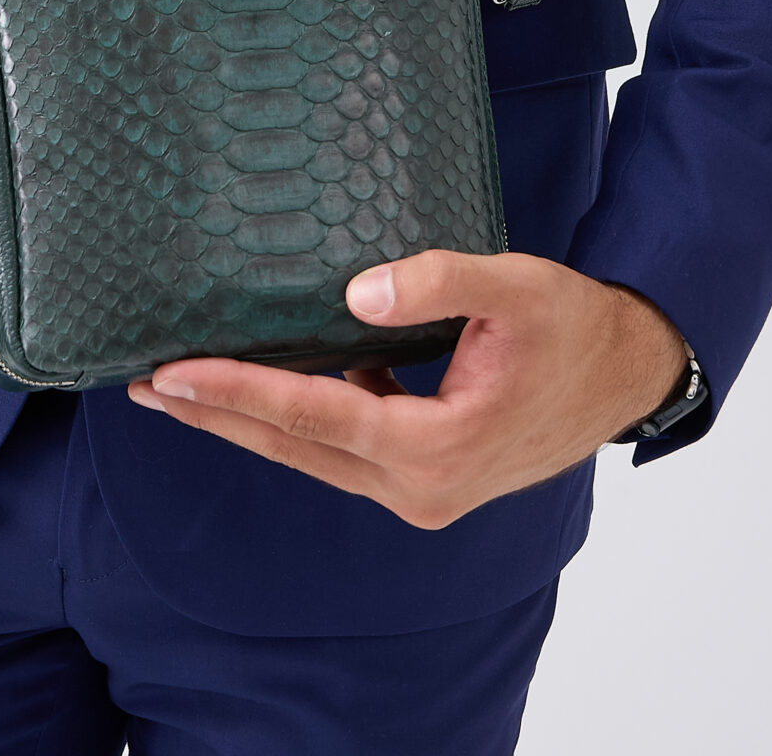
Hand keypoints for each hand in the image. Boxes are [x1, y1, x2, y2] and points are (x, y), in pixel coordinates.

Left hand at [128, 252, 690, 527]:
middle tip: (144, 384)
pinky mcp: (428, 474)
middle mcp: (418, 486)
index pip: (311, 417)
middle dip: (216, 415)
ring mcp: (423, 489)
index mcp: (434, 449)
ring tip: (183, 386)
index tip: (172, 372)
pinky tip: (270, 383)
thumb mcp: (516, 287)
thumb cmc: (575, 328)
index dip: (236, 392)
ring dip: (249, 420)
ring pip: (314, 454)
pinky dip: (301, 420)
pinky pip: (346, 448)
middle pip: (295, 448)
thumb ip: (439, 281)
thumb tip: (354, 293)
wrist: (627, 375)